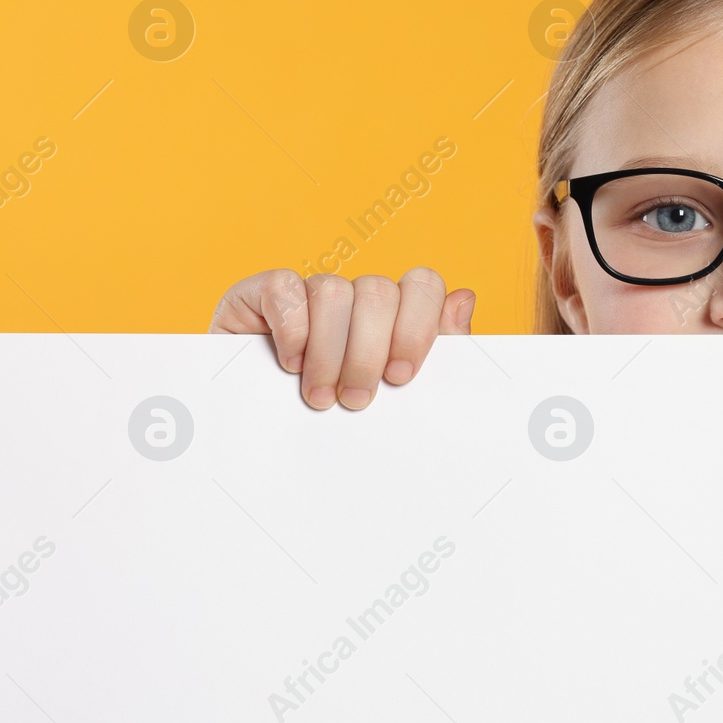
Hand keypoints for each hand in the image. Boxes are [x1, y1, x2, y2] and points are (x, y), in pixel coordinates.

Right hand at [208, 268, 474, 409]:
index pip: (422, 284)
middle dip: (368, 355)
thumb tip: (464, 299)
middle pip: (378, 292)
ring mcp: (307, 291)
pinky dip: (291, 333)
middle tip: (355, 400)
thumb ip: (435, 348)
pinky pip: (285, 288)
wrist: (258, 438)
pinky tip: (289, 364)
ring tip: (320, 396)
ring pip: (334, 292)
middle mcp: (352, 295)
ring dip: (328, 354)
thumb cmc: (337, 414)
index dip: (416, 327)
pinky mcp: (260, 292)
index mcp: (391, 312)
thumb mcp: (391, 391)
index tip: (401, 377)